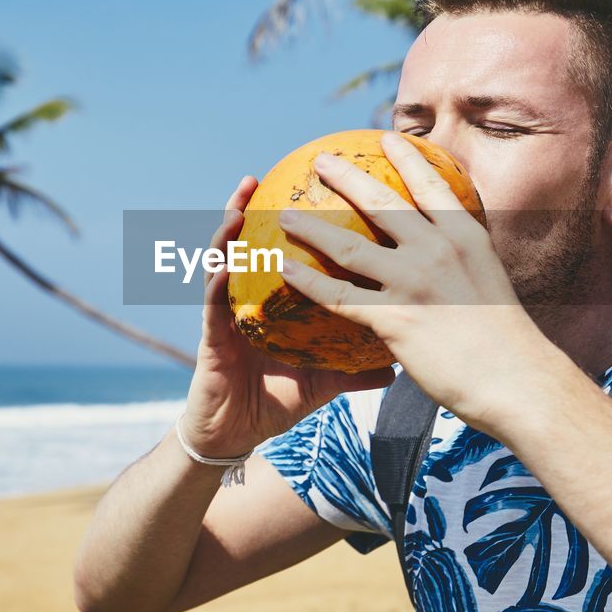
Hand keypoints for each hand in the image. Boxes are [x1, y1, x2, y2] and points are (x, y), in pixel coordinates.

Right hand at [181, 175, 396, 457]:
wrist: (237, 434)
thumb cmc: (278, 401)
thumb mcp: (326, 380)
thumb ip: (357, 365)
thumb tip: (399, 363)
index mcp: (280, 304)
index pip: (292, 256)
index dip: (301, 226)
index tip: (319, 193)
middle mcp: (254, 299)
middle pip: (258, 245)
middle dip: (260, 207)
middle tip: (267, 177)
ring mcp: (230, 313)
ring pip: (228, 262)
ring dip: (230, 231)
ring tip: (239, 205)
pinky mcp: (212, 337)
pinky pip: (214, 303)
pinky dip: (218, 280)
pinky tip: (222, 264)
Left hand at [275, 131, 543, 429]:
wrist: (515, 379)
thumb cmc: (507, 339)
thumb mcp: (489, 281)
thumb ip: (463, 261)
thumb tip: (446, 251)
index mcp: (466, 236)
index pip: (430, 186)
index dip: (406, 159)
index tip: (386, 138)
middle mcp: (437, 250)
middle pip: (380, 204)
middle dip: (346, 177)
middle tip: (320, 160)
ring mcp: (413, 283)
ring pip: (349, 247)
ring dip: (312, 228)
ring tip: (286, 216)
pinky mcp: (394, 319)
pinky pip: (340, 297)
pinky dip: (309, 282)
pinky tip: (286, 271)